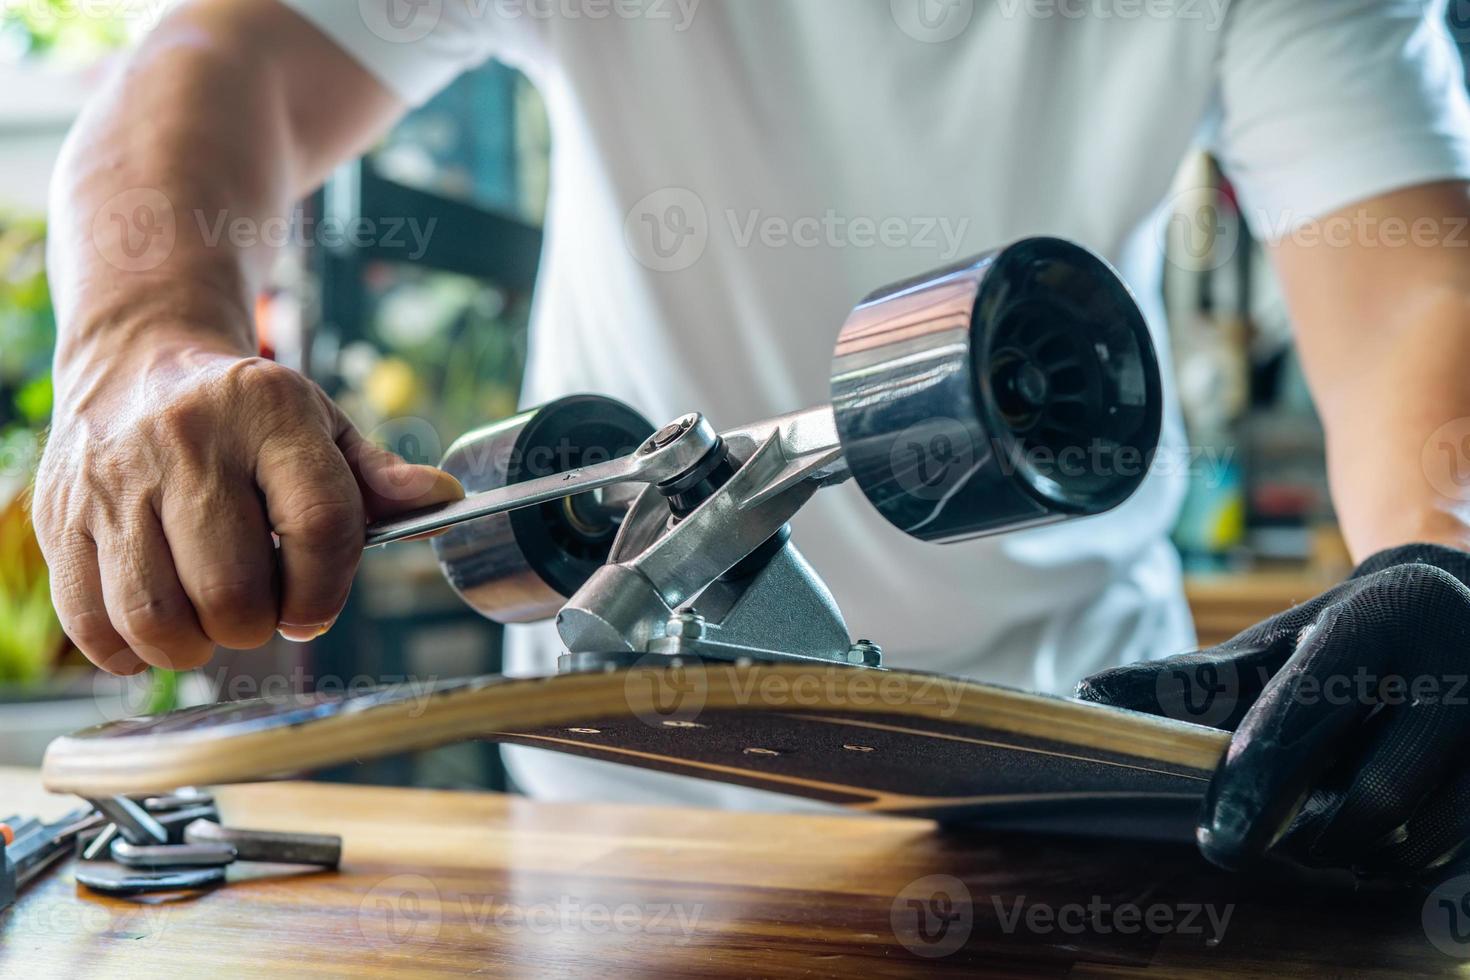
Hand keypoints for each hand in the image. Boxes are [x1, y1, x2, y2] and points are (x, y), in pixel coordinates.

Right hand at [32, 332, 462, 674]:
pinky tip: (157, 624)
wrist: (137, 363)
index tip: (314, 606)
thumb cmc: (246, 413)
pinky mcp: (61, 518)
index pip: (319, 524)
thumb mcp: (320, 424)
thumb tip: (444, 499)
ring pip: (157, 616)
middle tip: (260, 611)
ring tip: (209, 621)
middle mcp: (185, 439)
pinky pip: (92, 622)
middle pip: (234, 586)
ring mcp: (114, 480)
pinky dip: (130, 649)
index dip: (326, 589)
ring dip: (195, 645)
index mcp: (268, 412)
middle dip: (258, 623)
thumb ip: (377, 475)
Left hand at [1077, 543, 1469, 879]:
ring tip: (1325, 835)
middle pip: (1377, 797)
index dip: (1257, 782)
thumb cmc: (1343, 636)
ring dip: (1364, 855)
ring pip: (1428, 836)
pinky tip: (1380, 837)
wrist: (1460, 603)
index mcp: (1378, 621)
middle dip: (1313, 836)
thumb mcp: (1272, 644)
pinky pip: (1465, 849)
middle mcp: (1457, 665)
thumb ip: (1188, 680)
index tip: (1220, 837)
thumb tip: (1088, 696)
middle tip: (1273, 841)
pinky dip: (1413, 859)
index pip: (1308, 714)